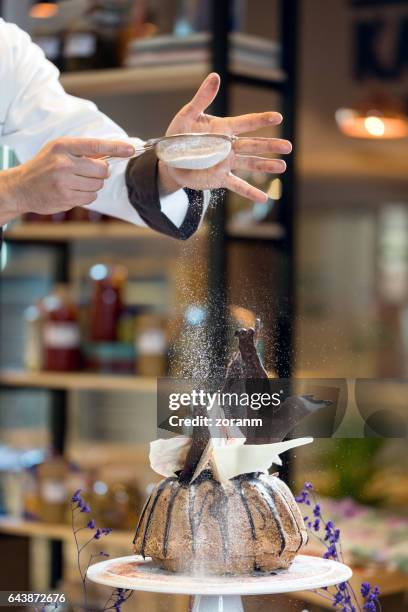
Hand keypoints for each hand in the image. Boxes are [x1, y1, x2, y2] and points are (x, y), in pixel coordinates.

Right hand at [0, 137, 133, 223]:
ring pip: (98, 185)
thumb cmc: (44, 166)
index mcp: (63, 146)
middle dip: (100, 172)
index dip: (116, 148)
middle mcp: (63, 163)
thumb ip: (82, 151)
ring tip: (77, 182)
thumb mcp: (58, 150)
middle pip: (101, 169)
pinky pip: (91, 198)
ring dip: (93, 185)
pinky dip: (87, 195)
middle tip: (90, 172)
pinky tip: (74, 191)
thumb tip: (111, 153)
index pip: (96, 145)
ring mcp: (64, 182)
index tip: (131, 149)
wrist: (22, 187)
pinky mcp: (66, 198)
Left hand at [158, 73, 291, 201]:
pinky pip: (237, 185)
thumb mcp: (187, 115)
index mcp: (223, 129)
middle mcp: (228, 146)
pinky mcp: (219, 178)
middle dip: (271, 145)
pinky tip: (264, 198)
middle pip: (254, 145)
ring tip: (283, 167)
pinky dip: (250, 192)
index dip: (262, 120)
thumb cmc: (177, 135)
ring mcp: (226, 163)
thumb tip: (215, 76)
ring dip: (266, 165)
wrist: (168, 160)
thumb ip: (202, 98)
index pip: (246, 123)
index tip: (277, 118)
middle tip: (288, 147)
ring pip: (250, 164)